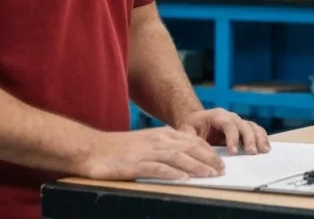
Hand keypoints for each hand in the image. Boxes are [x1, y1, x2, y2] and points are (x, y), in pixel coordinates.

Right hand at [77, 126, 224, 180]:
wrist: (91, 148)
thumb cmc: (118, 148)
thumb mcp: (146, 141)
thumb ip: (164, 146)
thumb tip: (185, 157)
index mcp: (161, 134)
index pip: (191, 141)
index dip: (207, 151)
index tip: (219, 161)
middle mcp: (157, 141)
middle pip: (189, 148)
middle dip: (208, 158)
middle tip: (221, 170)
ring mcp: (147, 152)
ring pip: (178, 157)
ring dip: (196, 166)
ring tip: (210, 174)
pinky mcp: (135, 164)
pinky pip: (157, 168)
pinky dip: (171, 173)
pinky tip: (182, 179)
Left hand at [177, 108, 270, 155]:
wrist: (196, 121)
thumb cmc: (190, 127)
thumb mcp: (186, 132)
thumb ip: (193, 140)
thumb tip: (202, 153)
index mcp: (216, 115)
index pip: (228, 123)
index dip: (232, 137)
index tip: (233, 152)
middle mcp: (230, 116)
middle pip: (243, 125)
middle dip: (248, 139)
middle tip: (251, 153)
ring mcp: (238, 122)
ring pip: (252, 126)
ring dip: (258, 138)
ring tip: (263, 151)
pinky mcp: (243, 129)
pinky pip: (255, 130)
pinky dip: (262, 138)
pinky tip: (265, 147)